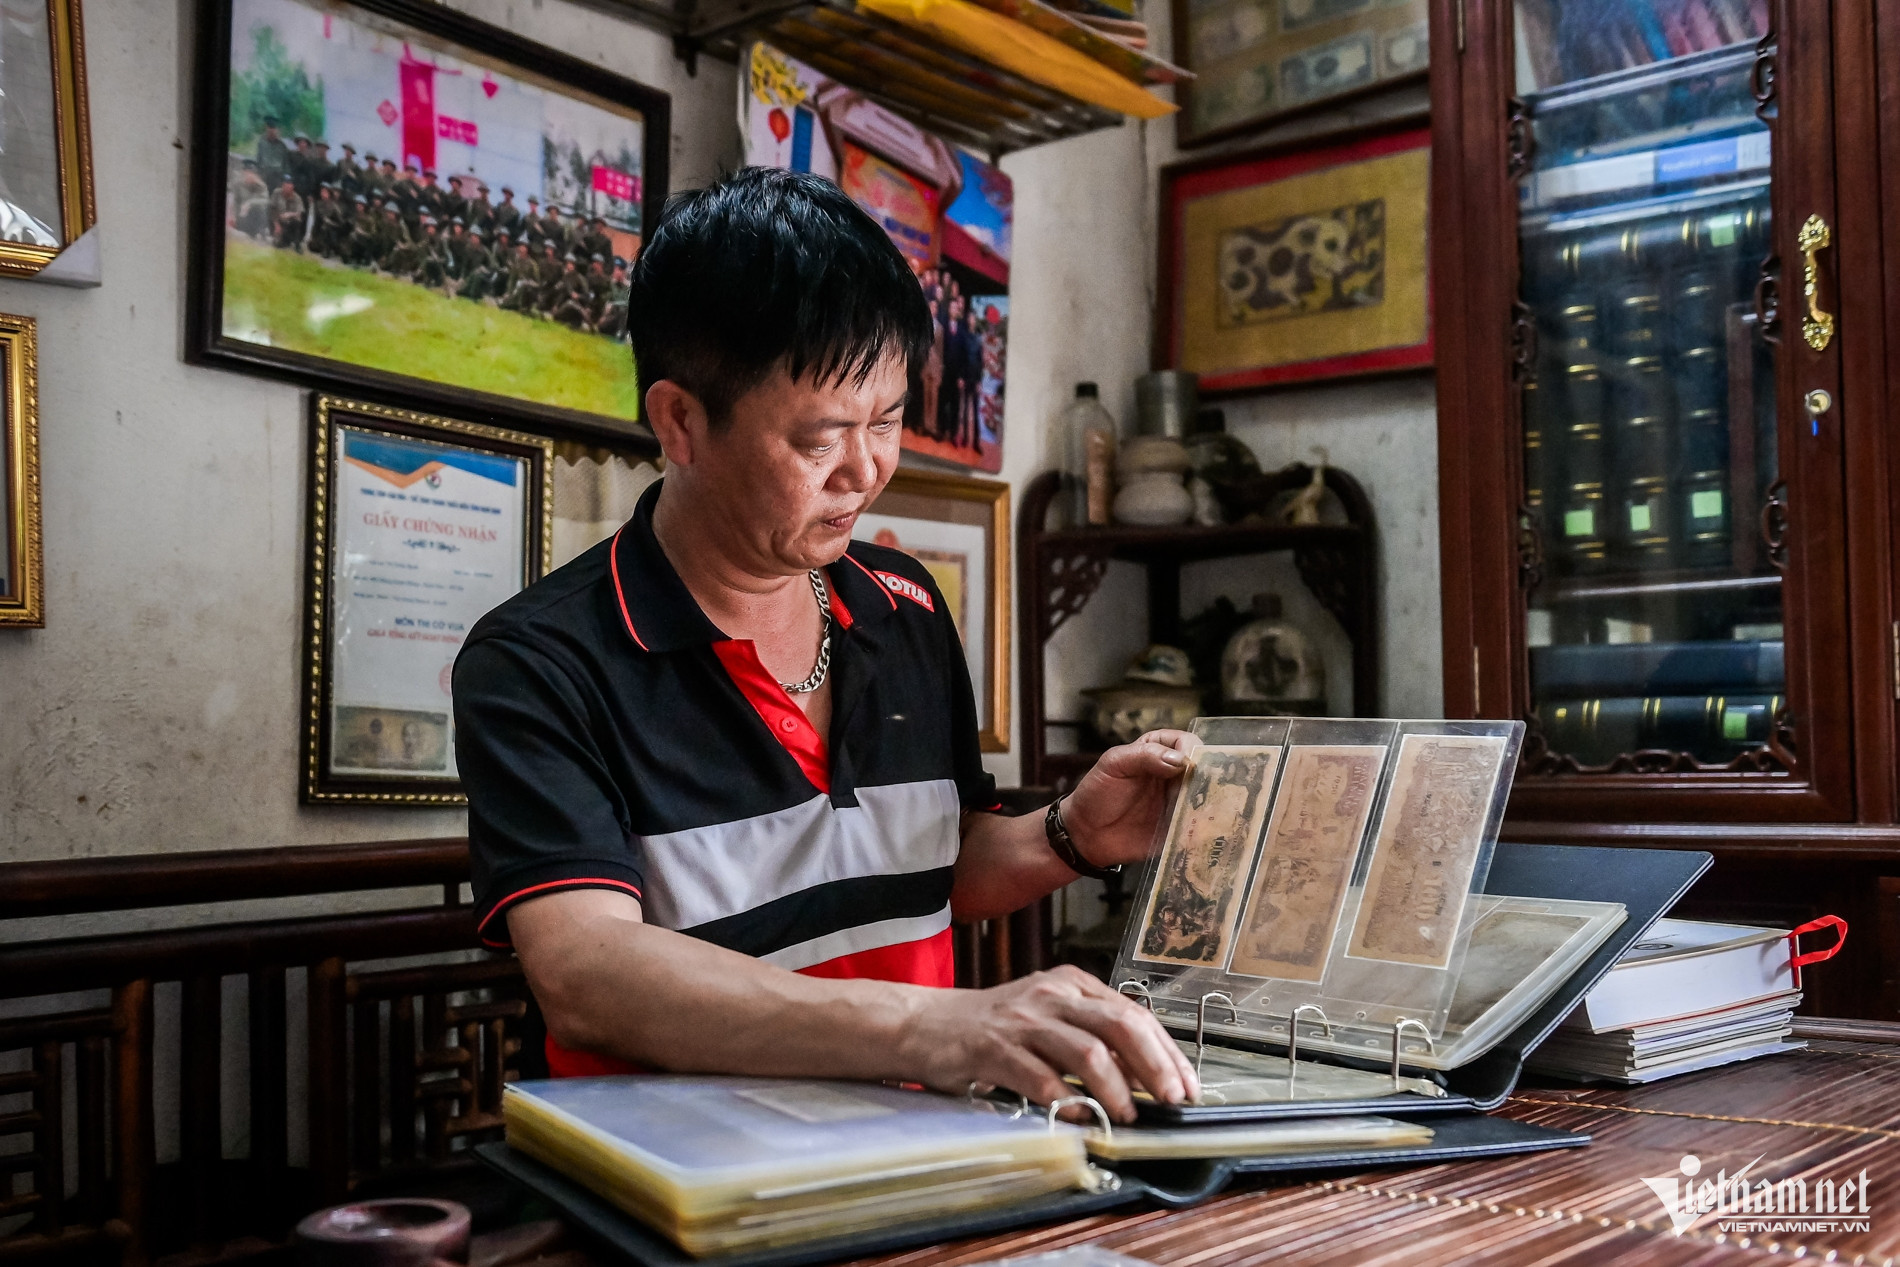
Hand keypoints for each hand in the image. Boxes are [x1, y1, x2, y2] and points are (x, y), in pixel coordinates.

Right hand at [897, 966, 1197, 1121]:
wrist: (926, 1024)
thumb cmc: (994, 1028)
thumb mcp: (1049, 1018)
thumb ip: (1092, 1036)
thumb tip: (1145, 1076)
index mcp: (1072, 985)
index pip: (1135, 1014)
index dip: (1167, 1052)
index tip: (1187, 1085)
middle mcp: (1053, 996)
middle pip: (1120, 1026)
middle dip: (1154, 1067)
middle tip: (1171, 1100)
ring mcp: (1024, 1021)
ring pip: (1087, 1052)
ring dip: (1115, 1089)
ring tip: (1127, 1115)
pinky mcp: (995, 1049)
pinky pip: (1041, 1078)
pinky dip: (1066, 1102)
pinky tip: (1077, 1117)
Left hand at [1061, 729, 1197, 868]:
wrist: (1086, 835)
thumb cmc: (1096, 794)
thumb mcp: (1114, 765)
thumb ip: (1144, 755)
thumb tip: (1181, 760)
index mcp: (1158, 751)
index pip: (1186, 742)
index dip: (1191, 751)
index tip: (1186, 766)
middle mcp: (1174, 775)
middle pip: (1204, 769)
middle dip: (1207, 778)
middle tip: (1200, 791)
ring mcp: (1179, 802)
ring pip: (1207, 797)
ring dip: (1209, 803)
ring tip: (1203, 810)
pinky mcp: (1180, 827)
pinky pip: (1199, 824)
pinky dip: (1205, 825)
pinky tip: (1203, 828)